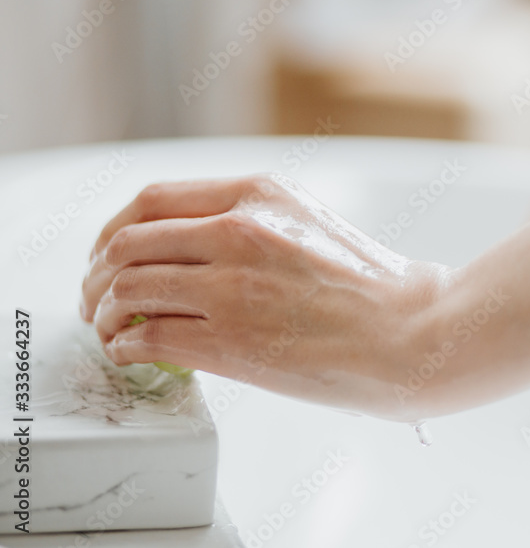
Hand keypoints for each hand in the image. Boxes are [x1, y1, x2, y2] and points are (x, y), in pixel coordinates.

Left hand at [80, 174, 451, 420]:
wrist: (416, 332)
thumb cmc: (377, 288)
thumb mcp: (309, 224)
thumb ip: (250, 224)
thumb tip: (191, 252)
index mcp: (258, 194)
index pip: (151, 200)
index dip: (113, 231)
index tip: (108, 254)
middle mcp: (237, 230)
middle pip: (125, 243)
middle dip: (96, 274)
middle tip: (95, 297)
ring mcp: (230, 286)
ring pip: (125, 290)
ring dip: (104, 315)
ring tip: (112, 331)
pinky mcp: (230, 341)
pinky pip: (147, 339)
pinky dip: (125, 347)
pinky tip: (133, 353)